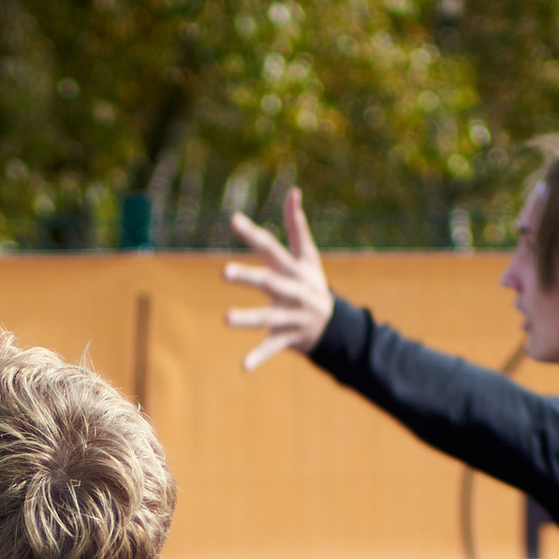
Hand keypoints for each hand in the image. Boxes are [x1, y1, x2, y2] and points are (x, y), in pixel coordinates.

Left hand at [223, 187, 333, 368]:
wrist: (334, 326)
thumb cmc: (312, 283)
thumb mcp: (309, 256)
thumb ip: (297, 225)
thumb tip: (294, 191)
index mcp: (294, 269)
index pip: (272, 247)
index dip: (253, 234)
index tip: (232, 220)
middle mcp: (294, 291)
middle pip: (270, 282)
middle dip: (249, 277)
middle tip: (224, 272)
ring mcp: (292, 316)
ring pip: (268, 318)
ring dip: (248, 319)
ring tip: (225, 320)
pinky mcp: (289, 338)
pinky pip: (273, 348)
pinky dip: (259, 358)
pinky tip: (243, 367)